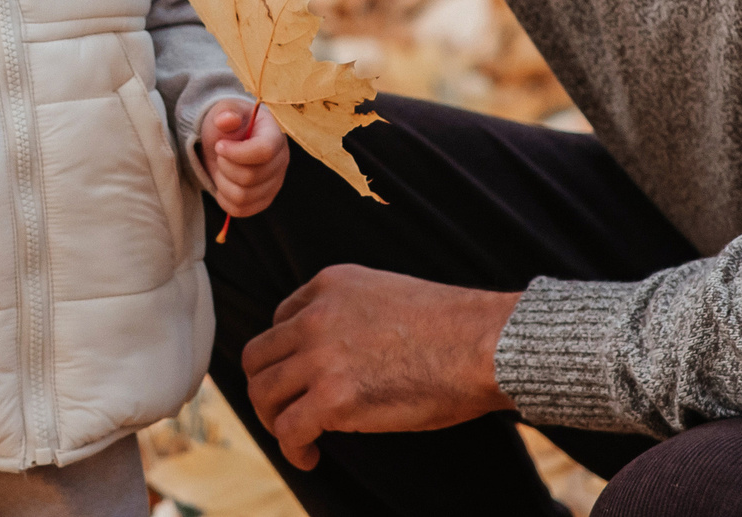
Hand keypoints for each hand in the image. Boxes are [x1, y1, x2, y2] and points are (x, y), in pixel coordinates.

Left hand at [199, 100, 288, 219]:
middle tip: (219, 154)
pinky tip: (223, 182)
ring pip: (244, 196)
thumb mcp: (224, 111)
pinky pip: (241, 210)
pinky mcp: (264, 199)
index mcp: (275, 135)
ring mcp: (275, 183)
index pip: (264, 151)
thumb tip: (227, 119)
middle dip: (225, 166)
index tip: (219, 145)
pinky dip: (224, 198)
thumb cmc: (228, 124)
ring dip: (223, 183)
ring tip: (221, 167)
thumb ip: (226, 113)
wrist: (225, 141)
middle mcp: (281, 161)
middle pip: (250, 177)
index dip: (237, 153)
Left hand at [242, 266, 519, 469]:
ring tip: (296, 436)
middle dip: (267, 386)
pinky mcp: (332, 399)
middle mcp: (315, 316)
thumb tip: (345, 352)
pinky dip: (292, 448)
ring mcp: (320, 357)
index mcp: (329, 284)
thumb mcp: (387, 294)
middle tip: (285, 409)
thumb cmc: (454, 328)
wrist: (483, 344)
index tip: (301, 377)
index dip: (287, 354)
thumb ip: (353, 313)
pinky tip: (309, 456)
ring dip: (273, 420)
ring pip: (263, 392)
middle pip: (258, 356)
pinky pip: (288, 429)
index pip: (280, 320)